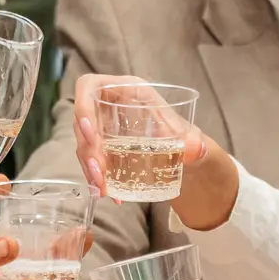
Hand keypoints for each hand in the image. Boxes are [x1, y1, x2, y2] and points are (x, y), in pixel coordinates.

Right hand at [68, 74, 231, 226]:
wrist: (183, 155)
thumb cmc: (183, 135)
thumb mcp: (188, 135)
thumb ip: (193, 141)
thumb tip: (196, 149)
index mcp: (126, 90)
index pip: (90, 87)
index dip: (82, 106)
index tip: (89, 132)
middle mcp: (109, 106)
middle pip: (83, 122)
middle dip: (88, 150)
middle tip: (99, 174)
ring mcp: (103, 128)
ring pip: (84, 145)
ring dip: (89, 167)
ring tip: (102, 189)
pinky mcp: (101, 149)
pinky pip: (91, 161)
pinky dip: (96, 178)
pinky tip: (107, 193)